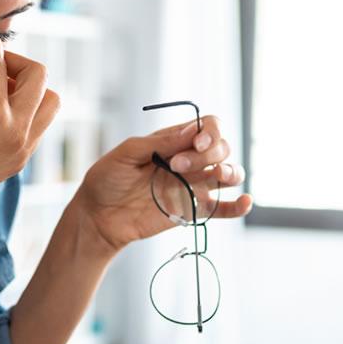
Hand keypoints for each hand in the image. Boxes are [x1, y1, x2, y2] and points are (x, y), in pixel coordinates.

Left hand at [73, 115, 252, 254]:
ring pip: (229, 173)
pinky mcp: (193, 210)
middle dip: (207, 153)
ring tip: (217, 175)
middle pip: (221, 148)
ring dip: (231, 171)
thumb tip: (191, 131)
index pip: (208, 127)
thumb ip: (159, 142)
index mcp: (174, 140)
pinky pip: (223, 208)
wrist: (98, 216)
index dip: (210, 132)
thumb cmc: (107, 180)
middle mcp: (189, 160)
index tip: (196, 142)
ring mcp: (193, 185)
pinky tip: (244, 202)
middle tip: (177, 166)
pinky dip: (238, 206)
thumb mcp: (126, 154)